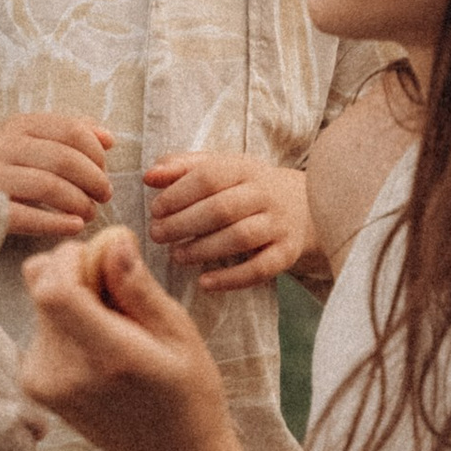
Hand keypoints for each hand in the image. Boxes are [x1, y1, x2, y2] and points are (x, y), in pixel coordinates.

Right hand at [0, 110, 113, 242]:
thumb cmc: (5, 168)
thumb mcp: (32, 142)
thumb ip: (69, 135)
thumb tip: (109, 138)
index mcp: (20, 125)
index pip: (71, 130)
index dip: (96, 152)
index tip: (104, 169)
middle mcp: (4, 146)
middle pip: (64, 159)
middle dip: (93, 179)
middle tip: (104, 195)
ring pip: (48, 186)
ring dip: (79, 202)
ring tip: (90, 212)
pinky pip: (28, 216)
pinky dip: (57, 223)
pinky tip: (75, 226)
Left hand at [18, 227, 246, 450]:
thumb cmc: (187, 394)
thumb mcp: (180, 334)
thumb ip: (138, 287)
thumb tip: (111, 238)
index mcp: (107, 357)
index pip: (51, 289)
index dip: (70, 258)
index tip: (103, 259)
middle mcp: (64, 371)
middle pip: (40, 284)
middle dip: (75, 271)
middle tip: (118, 294)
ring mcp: (42, 381)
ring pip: (39, 300)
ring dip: (72, 297)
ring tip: (114, 327)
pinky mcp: (33, 383)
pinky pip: (40, 324)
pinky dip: (66, 321)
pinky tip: (99, 346)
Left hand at [143, 150, 311, 291]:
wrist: (300, 206)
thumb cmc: (245, 188)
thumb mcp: (219, 169)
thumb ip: (182, 168)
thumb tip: (149, 176)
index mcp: (246, 168)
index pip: (209, 176)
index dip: (178, 194)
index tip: (155, 210)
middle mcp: (266, 194)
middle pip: (222, 208)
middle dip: (184, 223)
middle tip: (157, 235)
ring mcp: (279, 224)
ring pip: (240, 237)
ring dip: (203, 249)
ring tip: (176, 256)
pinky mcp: (287, 252)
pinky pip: (260, 269)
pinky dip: (231, 278)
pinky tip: (204, 282)